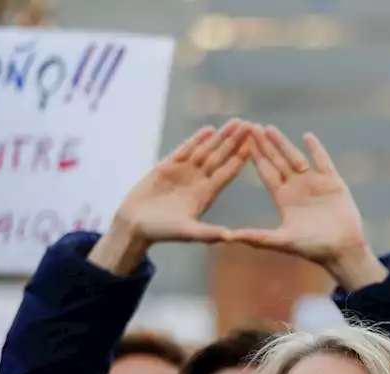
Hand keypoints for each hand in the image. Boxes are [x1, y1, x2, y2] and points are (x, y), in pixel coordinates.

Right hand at [115, 120, 247, 245]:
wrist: (134, 224)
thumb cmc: (161, 231)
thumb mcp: (186, 233)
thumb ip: (207, 233)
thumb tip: (230, 236)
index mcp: (206, 195)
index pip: (227, 173)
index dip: (241, 159)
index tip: (255, 146)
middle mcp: (198, 181)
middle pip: (221, 157)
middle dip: (235, 141)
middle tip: (251, 125)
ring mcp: (184, 172)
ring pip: (206, 150)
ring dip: (221, 137)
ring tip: (237, 122)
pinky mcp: (167, 166)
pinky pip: (185, 150)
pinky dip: (196, 140)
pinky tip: (209, 130)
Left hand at [227, 125, 384, 287]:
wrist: (343, 250)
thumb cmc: (313, 248)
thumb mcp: (282, 241)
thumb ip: (256, 237)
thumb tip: (226, 237)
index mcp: (283, 199)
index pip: (266, 173)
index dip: (254, 157)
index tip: (242, 141)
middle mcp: (296, 188)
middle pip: (277, 161)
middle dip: (264, 145)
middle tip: (251, 127)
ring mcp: (315, 184)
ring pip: (296, 158)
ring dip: (283, 143)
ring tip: (270, 128)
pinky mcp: (333, 183)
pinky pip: (323, 162)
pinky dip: (317, 149)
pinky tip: (308, 136)